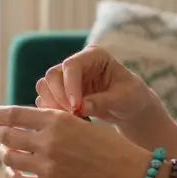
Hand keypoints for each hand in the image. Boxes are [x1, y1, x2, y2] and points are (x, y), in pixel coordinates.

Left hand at [0, 105, 148, 177]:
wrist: (129, 175)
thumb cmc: (109, 147)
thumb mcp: (81, 123)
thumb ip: (55, 122)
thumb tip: (27, 122)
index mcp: (57, 120)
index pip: (15, 114)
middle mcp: (48, 141)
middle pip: (7, 136)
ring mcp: (47, 166)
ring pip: (9, 158)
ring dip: (4, 154)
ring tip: (7, 153)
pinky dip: (12, 175)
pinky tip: (14, 172)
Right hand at [35, 46, 157, 124]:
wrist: (128, 108)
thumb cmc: (131, 98)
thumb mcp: (124, 99)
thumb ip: (104, 101)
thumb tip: (81, 106)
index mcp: (94, 55)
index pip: (71, 66)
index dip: (69, 86)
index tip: (76, 107)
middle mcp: (76, 63)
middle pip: (52, 75)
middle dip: (59, 98)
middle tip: (74, 115)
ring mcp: (66, 78)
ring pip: (45, 87)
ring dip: (53, 106)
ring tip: (74, 119)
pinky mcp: (60, 92)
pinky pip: (45, 100)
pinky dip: (53, 112)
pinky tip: (72, 121)